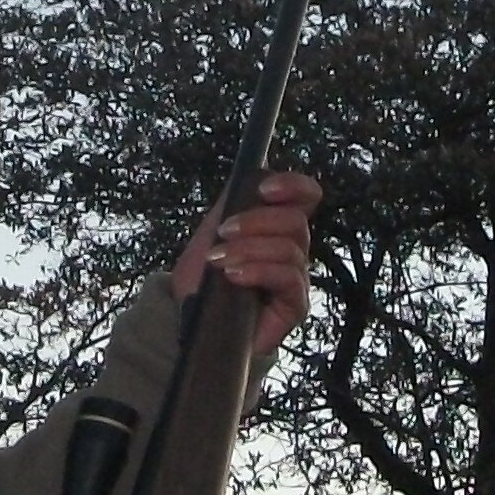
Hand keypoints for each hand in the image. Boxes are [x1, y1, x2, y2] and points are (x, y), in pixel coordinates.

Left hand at [171, 169, 323, 363]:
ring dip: (249, 249)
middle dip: (256, 222)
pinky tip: (233, 275)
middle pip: (295, 221)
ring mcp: (295, 278)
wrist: (188, 322)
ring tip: (218, 261)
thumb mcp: (213, 230)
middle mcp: (292, 249)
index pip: (306, 196)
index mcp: (276, 226)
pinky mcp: (295, 306)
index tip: (265, 190)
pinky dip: (258, 271)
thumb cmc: (203, 277)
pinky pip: (288, 278)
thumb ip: (235, 201)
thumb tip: (255, 172)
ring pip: (289, 249)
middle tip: (223, 232)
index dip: (293, 186)